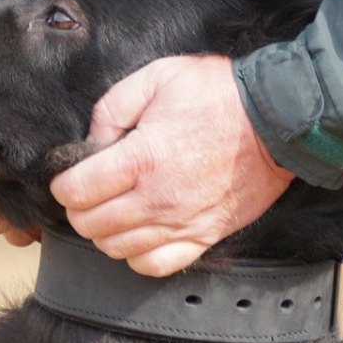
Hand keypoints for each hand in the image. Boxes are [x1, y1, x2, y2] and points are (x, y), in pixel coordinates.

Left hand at [50, 55, 293, 276]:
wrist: (278, 120)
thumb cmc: (219, 93)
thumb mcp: (157, 76)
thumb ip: (113, 107)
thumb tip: (92, 141)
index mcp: (142, 156)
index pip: (77, 191)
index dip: (63, 184)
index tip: (69, 175)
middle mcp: (157, 197)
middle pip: (91, 225)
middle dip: (79, 209)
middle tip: (87, 191)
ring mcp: (181, 222)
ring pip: (118, 249)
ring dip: (104, 233)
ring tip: (111, 210)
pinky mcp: (204, 236)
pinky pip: (157, 265)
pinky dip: (137, 256)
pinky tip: (138, 235)